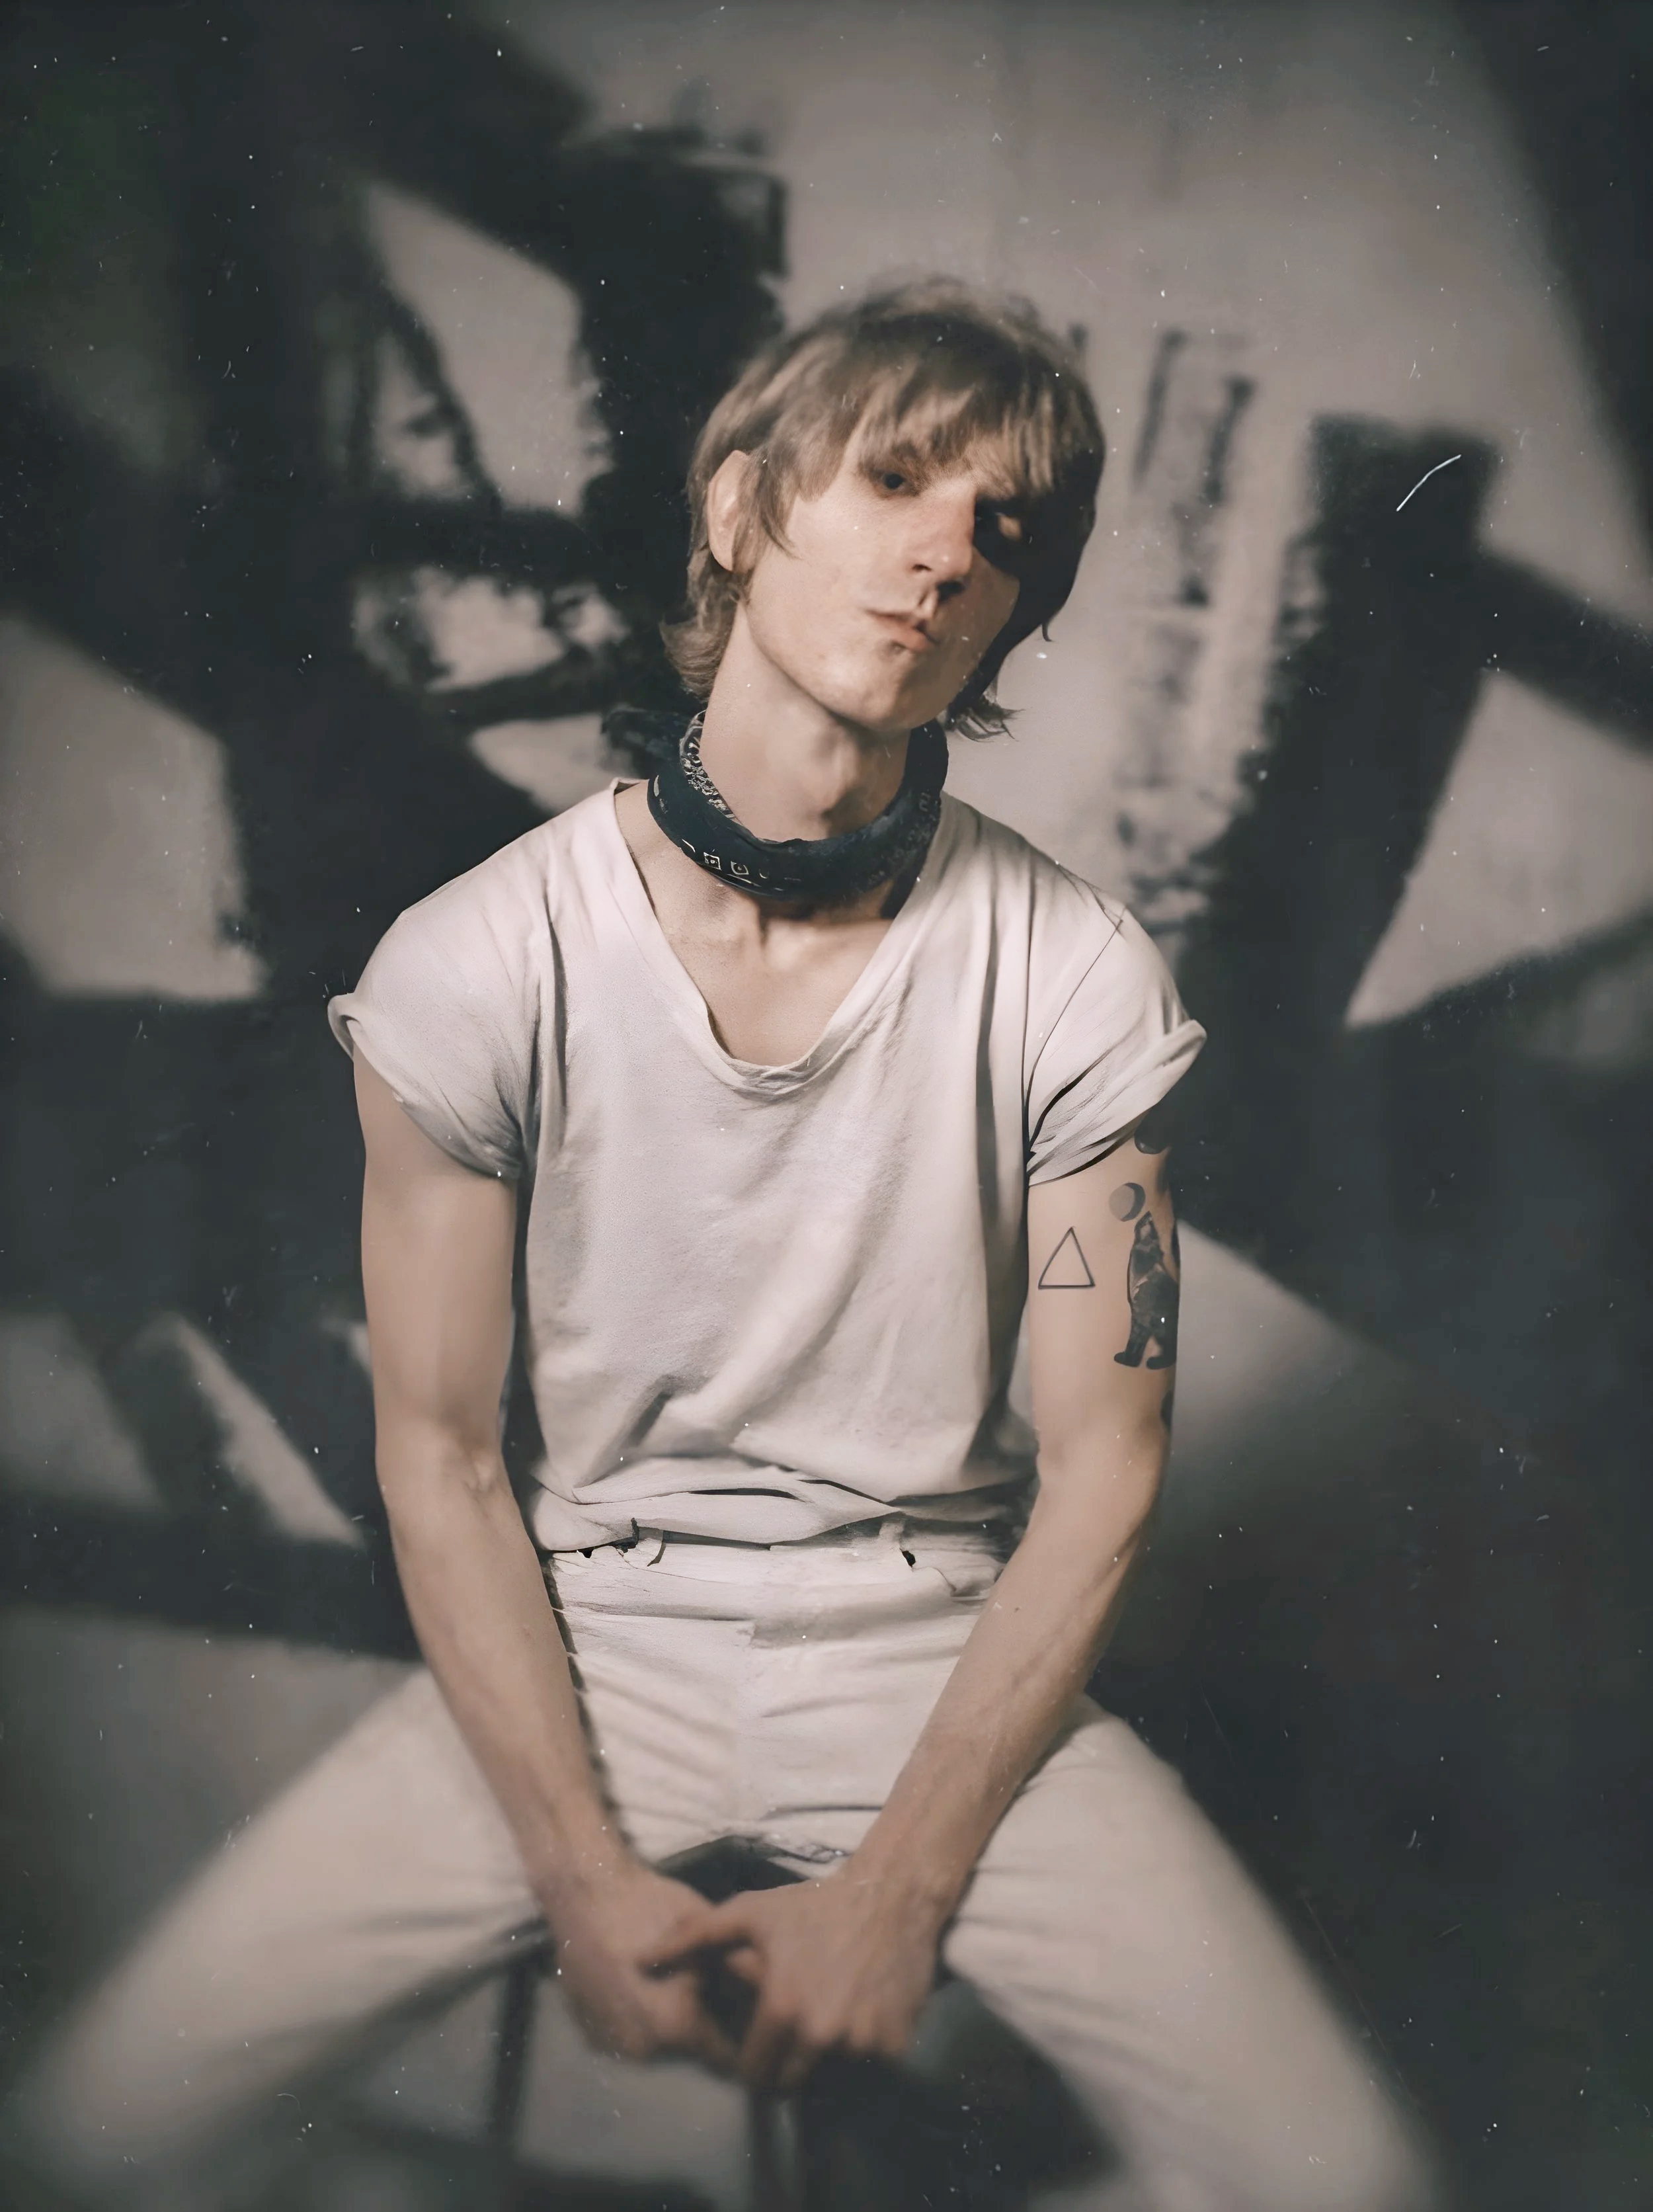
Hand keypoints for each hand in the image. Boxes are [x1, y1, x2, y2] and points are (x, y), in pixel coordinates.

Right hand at [545, 1860, 739, 2068]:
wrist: (586, 1893)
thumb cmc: (651, 1906)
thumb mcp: (706, 1936)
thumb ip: (734, 1975)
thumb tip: (763, 1994)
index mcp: (679, 2027)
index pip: (726, 2059)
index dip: (742, 2042)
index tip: (748, 2024)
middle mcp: (645, 2050)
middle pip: (690, 2053)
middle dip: (703, 2029)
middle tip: (707, 1993)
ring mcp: (613, 2045)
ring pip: (658, 2046)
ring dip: (669, 2026)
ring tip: (670, 1986)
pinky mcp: (589, 2034)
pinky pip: (628, 2036)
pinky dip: (638, 2019)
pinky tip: (638, 1986)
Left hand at [651, 1863, 941, 2093]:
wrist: (890, 1894)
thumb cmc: (812, 1905)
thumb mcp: (748, 1912)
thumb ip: (691, 1939)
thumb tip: (640, 1960)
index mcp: (782, 2010)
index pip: (756, 2074)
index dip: (753, 2064)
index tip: (758, 2046)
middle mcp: (822, 2035)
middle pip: (793, 2084)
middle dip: (786, 2067)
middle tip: (790, 2037)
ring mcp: (863, 2043)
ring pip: (832, 2078)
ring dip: (825, 2061)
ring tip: (824, 2021)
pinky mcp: (896, 2044)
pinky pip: (870, 2067)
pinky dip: (862, 2052)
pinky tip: (856, 2016)